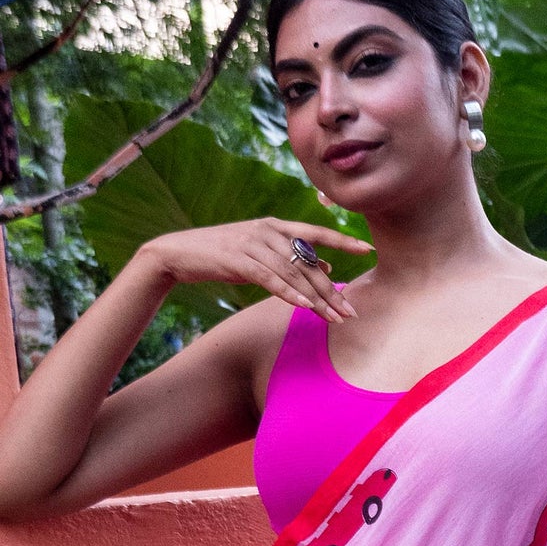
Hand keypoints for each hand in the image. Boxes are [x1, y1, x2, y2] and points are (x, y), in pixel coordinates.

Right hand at [141, 217, 370, 324]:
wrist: (179, 252)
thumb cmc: (223, 254)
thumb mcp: (261, 253)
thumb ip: (292, 258)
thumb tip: (327, 267)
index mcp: (276, 226)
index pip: (316, 232)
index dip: (343, 241)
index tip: (368, 250)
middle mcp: (268, 231)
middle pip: (308, 263)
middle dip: (331, 290)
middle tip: (351, 312)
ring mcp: (253, 243)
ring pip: (293, 274)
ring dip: (316, 300)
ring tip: (334, 319)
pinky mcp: (238, 259)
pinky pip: (270, 279)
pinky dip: (289, 294)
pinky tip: (305, 307)